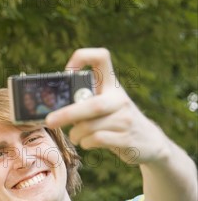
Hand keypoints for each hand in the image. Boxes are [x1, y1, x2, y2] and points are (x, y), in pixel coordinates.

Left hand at [45, 48, 167, 163]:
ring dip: (76, 134)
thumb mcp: (106, 106)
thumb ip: (85, 102)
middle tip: (50, 121)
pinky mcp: (126, 138)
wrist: (150, 142)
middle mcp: (120, 98)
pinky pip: (97, 139)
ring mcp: (125, 119)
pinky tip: (87, 143)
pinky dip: (86, 143)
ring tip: (75, 137)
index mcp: (112, 85)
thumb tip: (54, 108)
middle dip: (68, 114)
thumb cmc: (116, 122)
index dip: (82, 58)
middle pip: (92, 104)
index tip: (67, 73)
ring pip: (91, 126)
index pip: (102, 57)